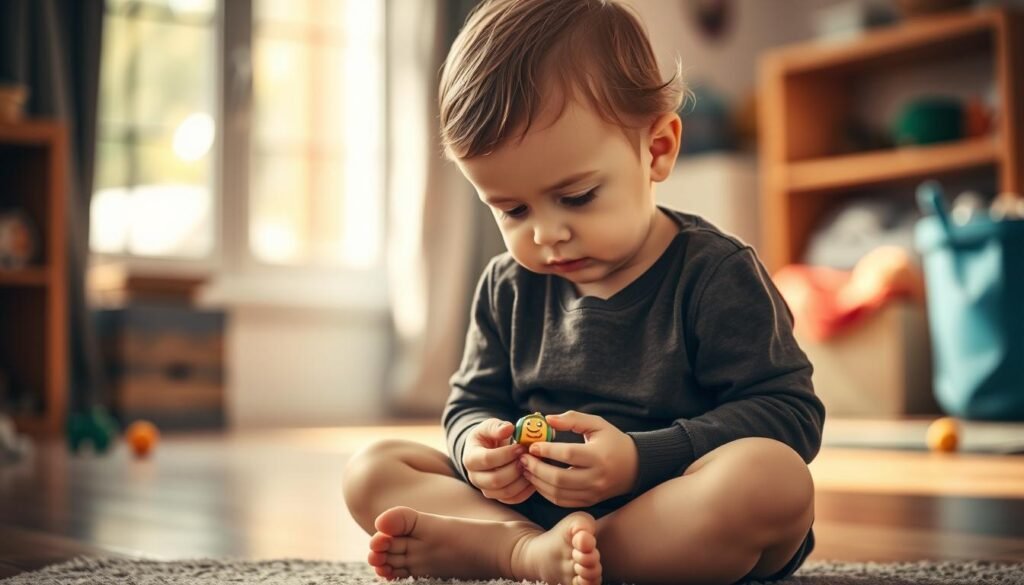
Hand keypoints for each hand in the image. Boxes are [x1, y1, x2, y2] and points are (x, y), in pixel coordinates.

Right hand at [462, 418, 535, 504]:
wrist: (487, 450)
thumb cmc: (488, 437)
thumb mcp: (489, 426)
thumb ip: (497, 427)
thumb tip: (508, 428)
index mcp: (471, 458)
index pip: (487, 459)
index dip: (506, 454)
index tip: (520, 447)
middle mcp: (475, 477)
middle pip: (495, 480)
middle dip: (515, 469)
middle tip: (527, 458)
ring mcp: (486, 489)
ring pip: (505, 492)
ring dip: (521, 480)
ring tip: (531, 467)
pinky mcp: (498, 496)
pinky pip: (513, 499)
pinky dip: (526, 490)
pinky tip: (533, 477)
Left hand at [519, 410, 638, 507]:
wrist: (634, 466)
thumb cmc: (613, 441)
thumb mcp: (597, 424)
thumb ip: (572, 419)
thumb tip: (547, 419)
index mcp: (599, 456)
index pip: (568, 455)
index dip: (547, 451)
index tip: (531, 446)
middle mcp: (596, 478)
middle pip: (559, 478)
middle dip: (536, 469)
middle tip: (523, 459)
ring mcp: (593, 493)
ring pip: (558, 493)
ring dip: (538, 482)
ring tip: (526, 469)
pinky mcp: (589, 501)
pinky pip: (562, 501)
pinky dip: (546, 493)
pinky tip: (537, 481)